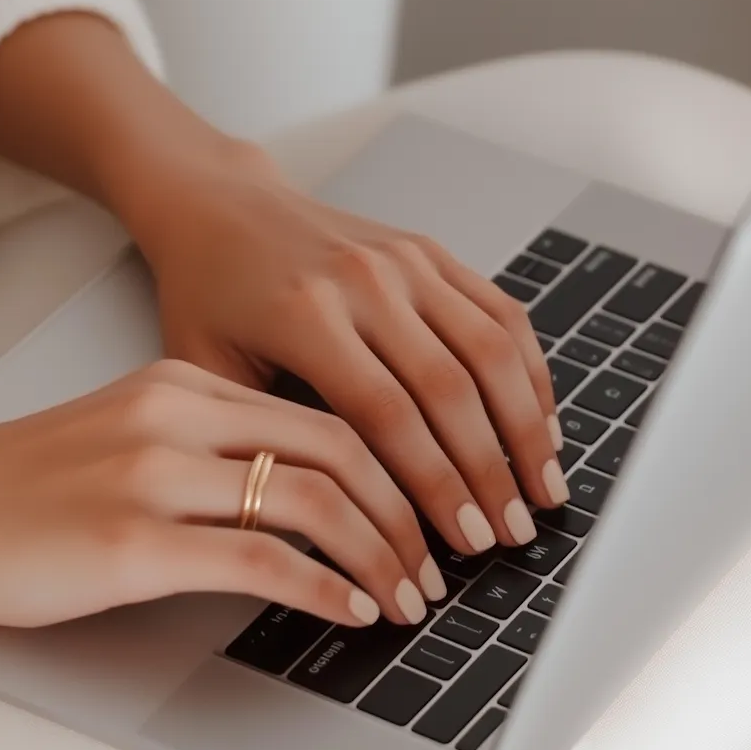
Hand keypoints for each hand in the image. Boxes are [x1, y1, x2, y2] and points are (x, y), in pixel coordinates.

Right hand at [0, 361, 444, 627]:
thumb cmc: (34, 485)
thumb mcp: (133, 435)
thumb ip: (215, 444)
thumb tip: (311, 490)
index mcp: (184, 383)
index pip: (325, 412)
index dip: (395, 464)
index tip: (427, 507)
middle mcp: (177, 414)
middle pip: (337, 448)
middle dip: (407, 509)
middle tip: (438, 560)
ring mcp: (155, 473)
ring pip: (311, 500)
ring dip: (380, 553)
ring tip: (408, 595)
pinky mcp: (133, 540)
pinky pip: (260, 560)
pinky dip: (323, 586)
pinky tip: (351, 608)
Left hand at [135, 145, 567, 556]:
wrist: (220, 206)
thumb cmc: (207, 293)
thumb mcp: (206, 371)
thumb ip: (268, 436)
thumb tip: (336, 522)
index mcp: (306, 314)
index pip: (388, 416)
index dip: (433, 487)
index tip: (461, 543)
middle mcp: (367, 281)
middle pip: (451, 390)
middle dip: (490, 472)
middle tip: (511, 534)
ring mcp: (407, 261)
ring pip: (491, 351)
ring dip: (527, 427)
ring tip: (544, 490)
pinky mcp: (431, 253)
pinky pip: (500, 313)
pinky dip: (530, 371)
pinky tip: (541, 421)